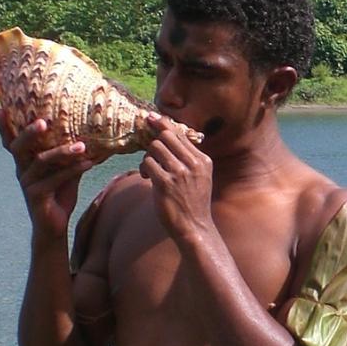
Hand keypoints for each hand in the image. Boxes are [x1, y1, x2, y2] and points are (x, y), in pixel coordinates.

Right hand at [0, 110, 93, 241]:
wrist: (54, 227)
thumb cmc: (58, 196)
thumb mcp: (65, 173)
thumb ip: (69, 156)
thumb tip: (88, 137)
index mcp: (24, 163)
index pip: (11, 142)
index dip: (4, 127)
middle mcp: (22, 171)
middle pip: (19, 147)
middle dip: (29, 133)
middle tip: (42, 122)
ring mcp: (27, 184)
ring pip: (41, 161)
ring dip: (63, 152)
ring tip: (82, 146)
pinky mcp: (36, 196)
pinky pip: (55, 179)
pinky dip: (73, 170)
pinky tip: (89, 163)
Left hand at [138, 114, 212, 242]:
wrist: (195, 228)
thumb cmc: (193, 204)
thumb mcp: (199, 178)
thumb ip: (188, 159)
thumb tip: (168, 139)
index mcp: (203, 160)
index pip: (180, 134)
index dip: (164, 125)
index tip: (151, 117)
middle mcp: (193, 163)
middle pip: (166, 137)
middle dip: (153, 142)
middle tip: (150, 153)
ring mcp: (180, 173)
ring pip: (155, 148)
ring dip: (147, 157)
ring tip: (149, 170)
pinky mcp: (166, 183)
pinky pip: (148, 163)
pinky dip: (144, 169)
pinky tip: (147, 178)